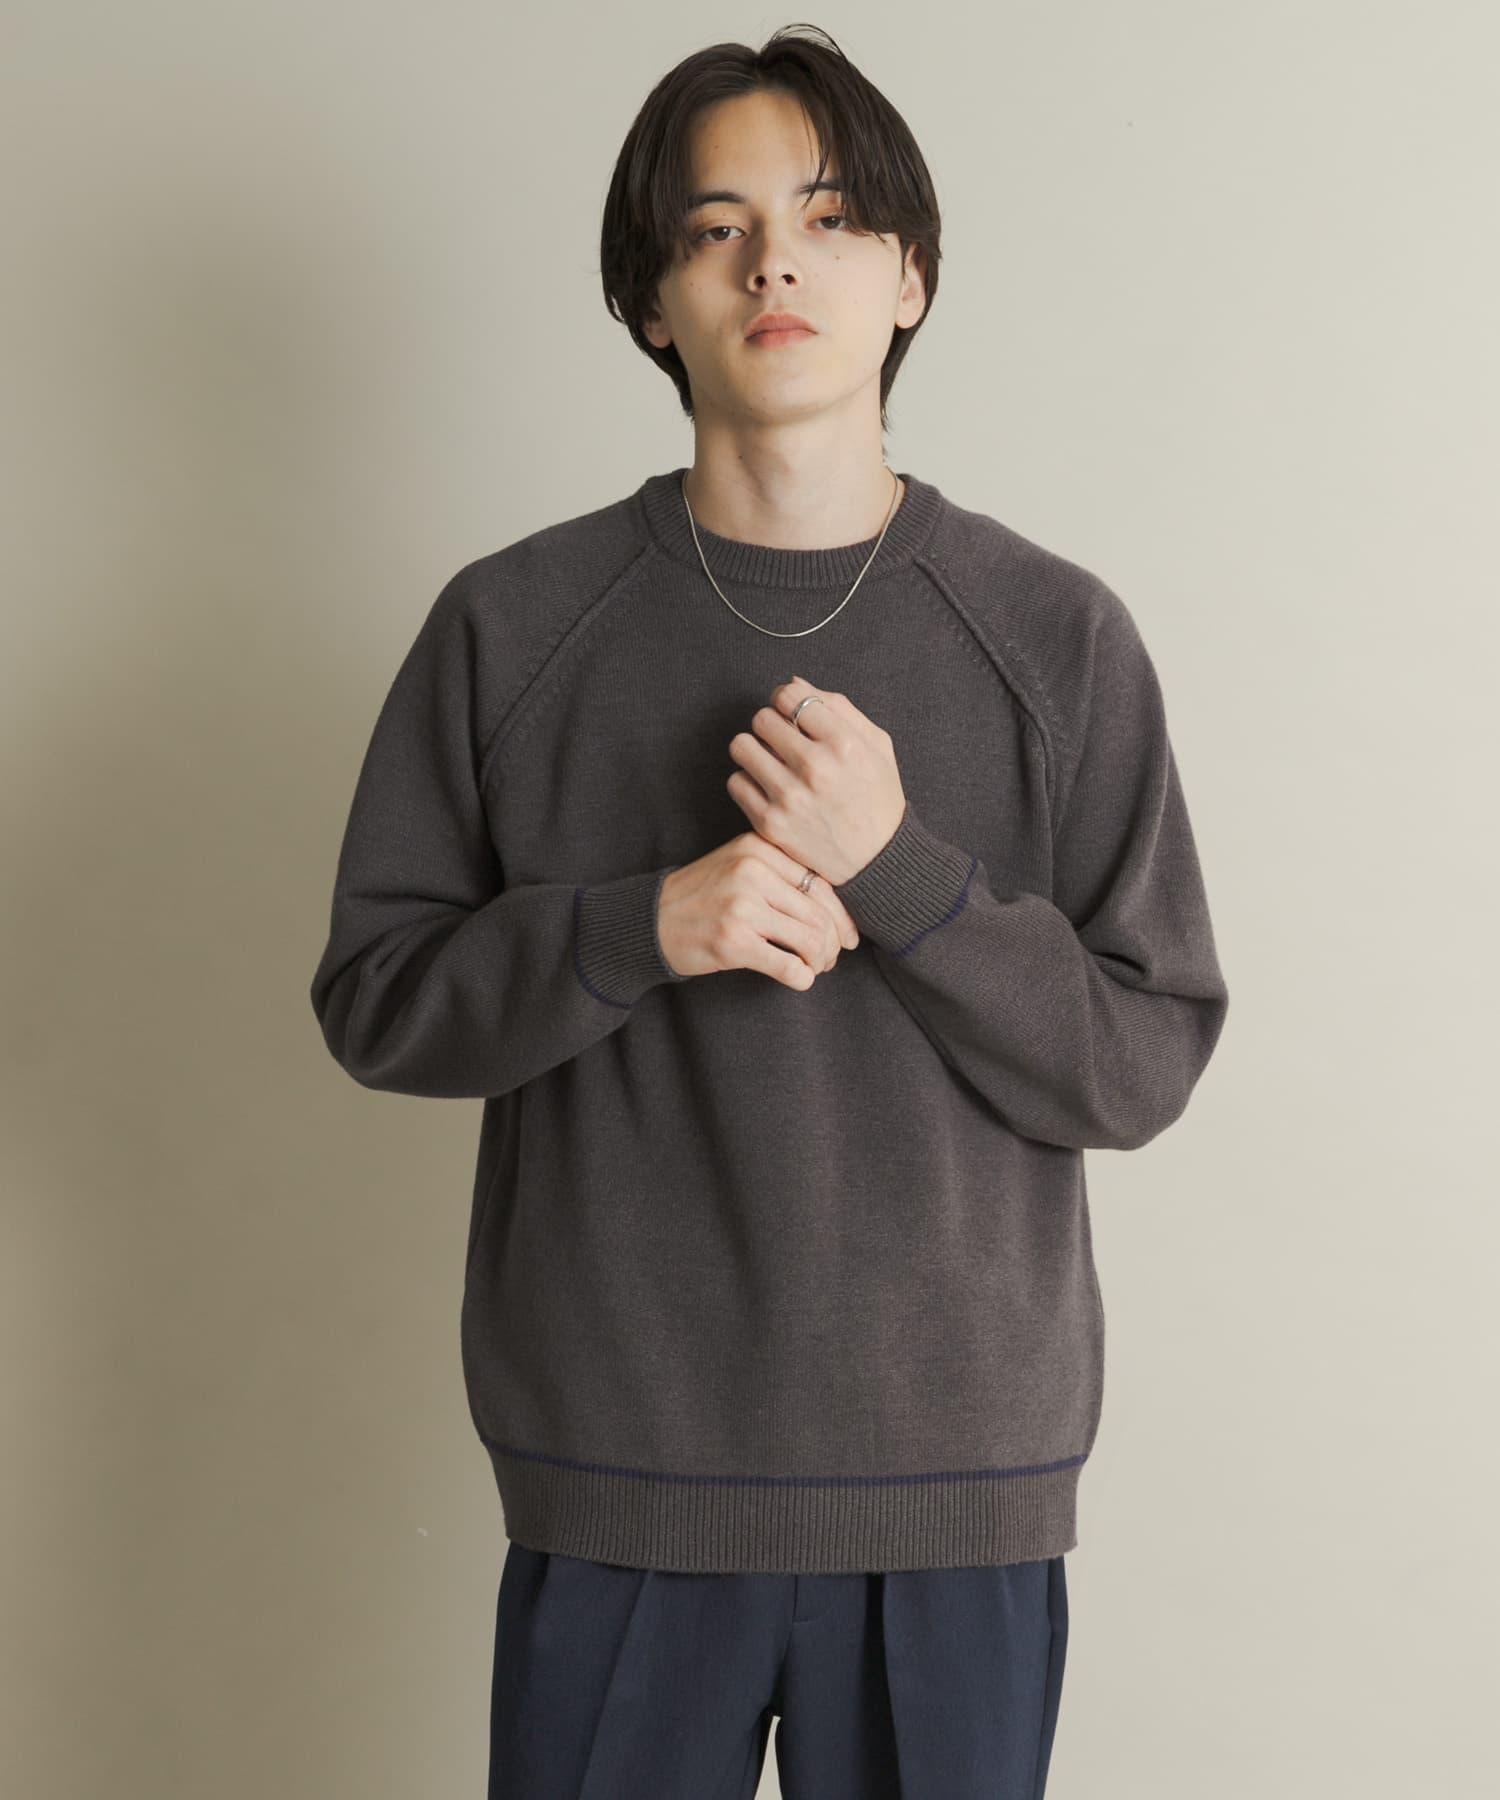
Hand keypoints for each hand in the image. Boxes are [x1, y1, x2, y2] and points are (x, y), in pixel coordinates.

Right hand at [657, 833, 860, 991]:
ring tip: (814, 968)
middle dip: (833, 943)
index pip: (821, 882)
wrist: (650, 920)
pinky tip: (798, 979)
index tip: (849, 936)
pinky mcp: (733, 942)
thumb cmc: (702, 896)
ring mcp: (742, 907)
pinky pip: (789, 966)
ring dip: (820, 961)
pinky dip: (802, 978)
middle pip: (820, 913)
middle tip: (830, 958)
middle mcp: (752, 872)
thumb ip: (782, 875)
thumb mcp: (739, 866)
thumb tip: (839, 912)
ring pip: (811, 940)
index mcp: (758, 848)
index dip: (842, 916)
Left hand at [725, 676, 905, 886]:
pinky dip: (748, 781)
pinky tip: (768, 788)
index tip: (791, 713)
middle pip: (762, 718)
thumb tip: (792, 683)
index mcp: (844, 743)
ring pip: (741, 747)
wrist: (878, 861)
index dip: (787, 700)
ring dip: (753, 749)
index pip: (789, 696)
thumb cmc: (879, 797)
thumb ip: (838, 708)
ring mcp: (790, 797)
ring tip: (771, 761)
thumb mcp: (877, 745)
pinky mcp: (770, 823)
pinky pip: (735, 782)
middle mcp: (816, 768)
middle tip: (783, 741)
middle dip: (771, 725)